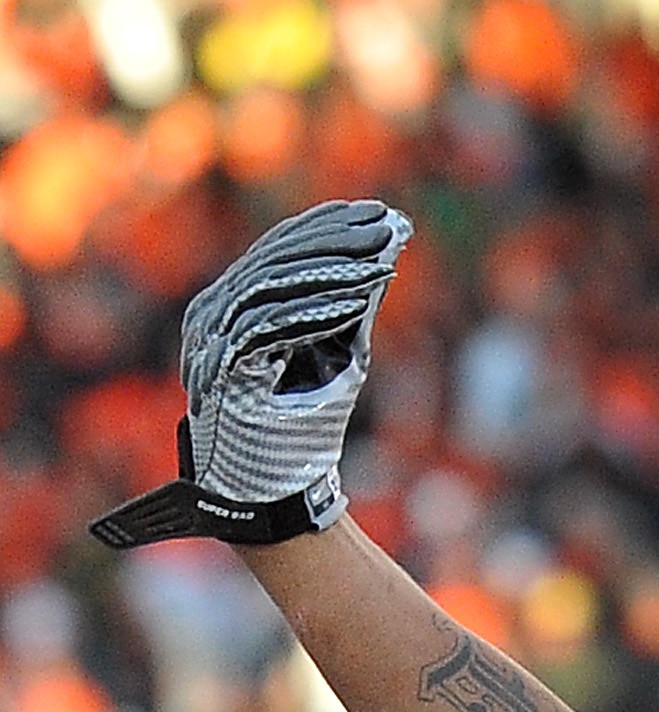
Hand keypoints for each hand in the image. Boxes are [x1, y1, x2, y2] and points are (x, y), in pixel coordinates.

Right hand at [91, 198, 411, 549]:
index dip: (327, 227)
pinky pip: (270, 325)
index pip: (279, 251)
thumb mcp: (338, 354)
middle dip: (336, 238)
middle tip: (387, 223)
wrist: (272, 492)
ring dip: (332, 265)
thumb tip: (384, 256)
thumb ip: (351, 308)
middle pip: (276, 258)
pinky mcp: (220, 367)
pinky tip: (360, 294)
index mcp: (233, 306)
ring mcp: (210, 339)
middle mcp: (213, 315)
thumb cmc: (305, 427)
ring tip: (381, 254)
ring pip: (272, 284)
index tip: (379, 213)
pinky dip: (317, 307)